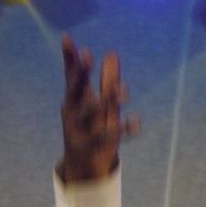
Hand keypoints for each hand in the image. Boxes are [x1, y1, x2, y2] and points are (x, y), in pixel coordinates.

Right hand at [59, 34, 139, 182]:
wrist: (82, 169)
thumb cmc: (91, 129)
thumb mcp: (101, 103)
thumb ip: (107, 79)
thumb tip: (112, 52)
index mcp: (74, 101)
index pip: (71, 76)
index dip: (70, 58)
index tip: (67, 37)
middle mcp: (71, 113)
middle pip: (75, 91)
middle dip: (80, 74)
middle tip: (87, 56)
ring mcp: (77, 131)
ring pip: (90, 114)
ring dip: (106, 101)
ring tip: (123, 91)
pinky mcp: (88, 148)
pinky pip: (106, 138)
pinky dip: (122, 130)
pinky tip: (137, 123)